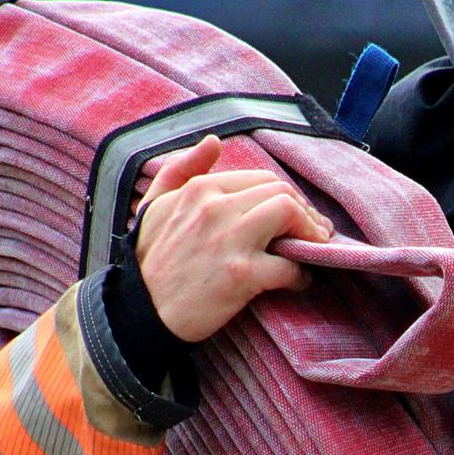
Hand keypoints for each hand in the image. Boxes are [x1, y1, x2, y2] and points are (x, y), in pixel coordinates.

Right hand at [133, 134, 331, 342]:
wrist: (140, 313)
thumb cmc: (149, 261)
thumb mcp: (154, 205)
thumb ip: (182, 169)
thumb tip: (214, 142)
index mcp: (200, 189)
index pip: (262, 179)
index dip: (286, 196)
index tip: (294, 214)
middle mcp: (216, 207)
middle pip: (281, 192)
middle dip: (304, 211)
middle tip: (313, 232)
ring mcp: (230, 240)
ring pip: (289, 214)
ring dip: (309, 233)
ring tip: (310, 250)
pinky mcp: (242, 275)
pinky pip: (289, 266)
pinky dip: (301, 275)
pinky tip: (297, 282)